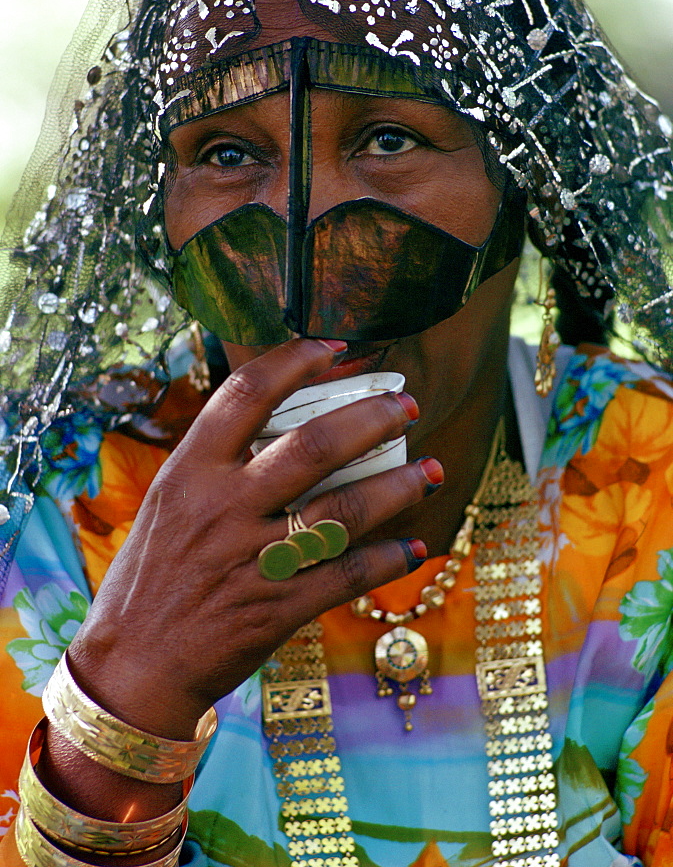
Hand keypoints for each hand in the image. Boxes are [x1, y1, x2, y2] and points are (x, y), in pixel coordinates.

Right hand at [68, 338, 441, 741]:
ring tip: (432, 469)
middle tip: (406, 405)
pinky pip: (348, 576)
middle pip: (314, 446)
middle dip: (372, 418)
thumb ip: (218, 461)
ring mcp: (253, 560)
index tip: (336, 348)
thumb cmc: (152, 574)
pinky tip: (413, 545)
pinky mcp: (277, 609)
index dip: (296, 361)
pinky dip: (389, 559)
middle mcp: (222, 508)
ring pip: (345, 512)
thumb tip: (280, 418)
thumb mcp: (168, 502)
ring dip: (399, 487)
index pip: (246, 393)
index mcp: (190, 471)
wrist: (134, 665)